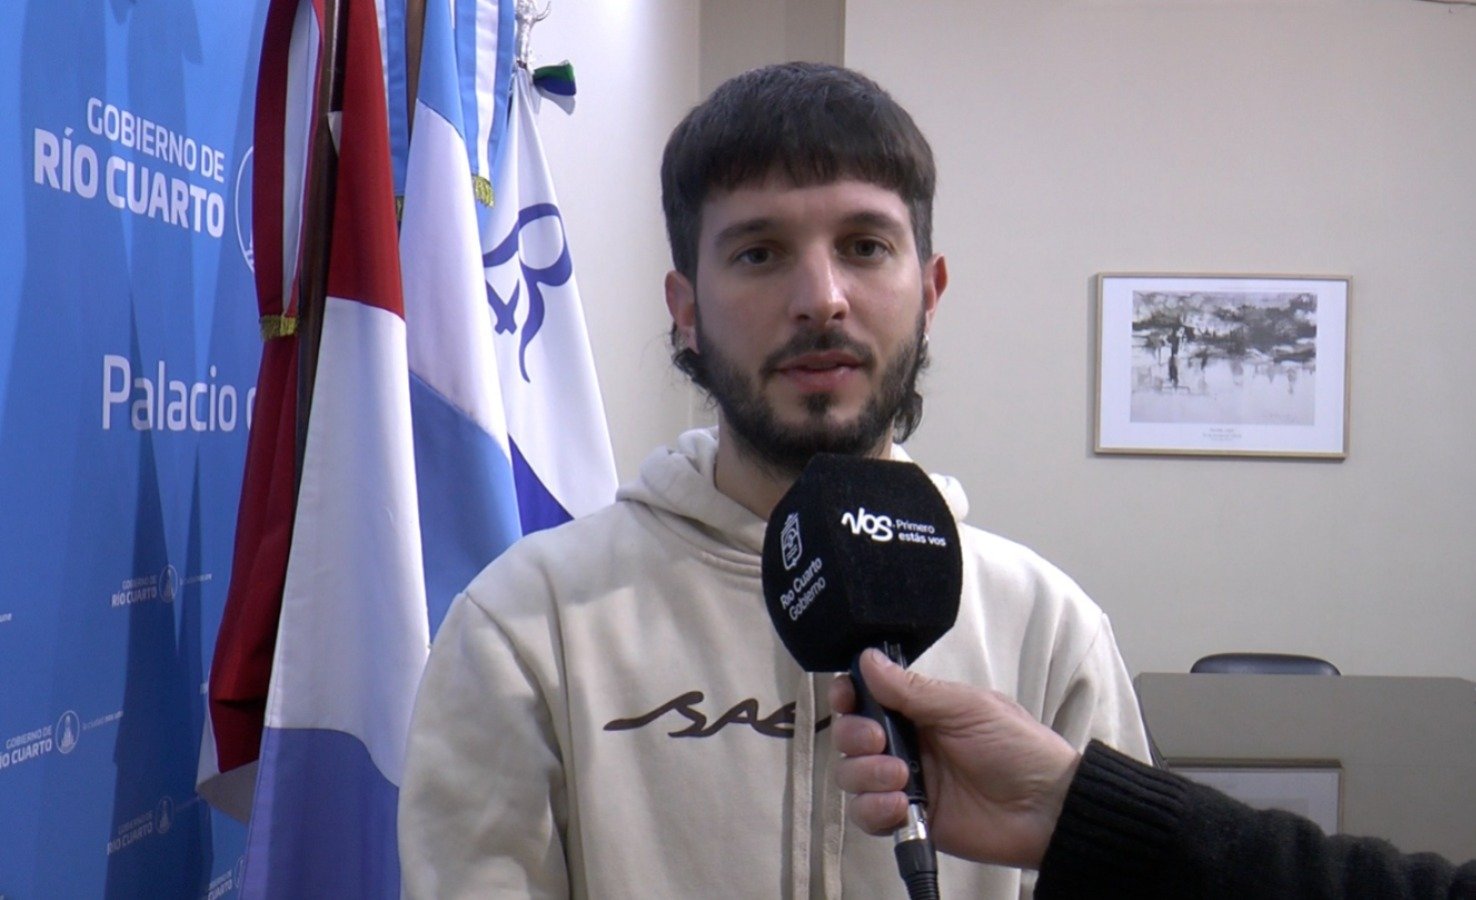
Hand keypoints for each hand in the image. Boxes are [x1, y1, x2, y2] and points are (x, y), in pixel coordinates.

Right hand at [829, 649, 1080, 868]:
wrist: (1046, 809)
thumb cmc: (1016, 747)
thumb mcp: (967, 708)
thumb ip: (913, 689)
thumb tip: (867, 658)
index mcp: (919, 710)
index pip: (866, 697)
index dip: (848, 694)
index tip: (846, 696)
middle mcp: (905, 744)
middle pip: (849, 737)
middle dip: (853, 736)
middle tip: (878, 741)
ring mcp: (904, 783)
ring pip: (852, 775)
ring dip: (865, 774)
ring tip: (901, 778)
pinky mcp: (907, 819)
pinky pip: (867, 816)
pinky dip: (874, 809)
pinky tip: (900, 805)